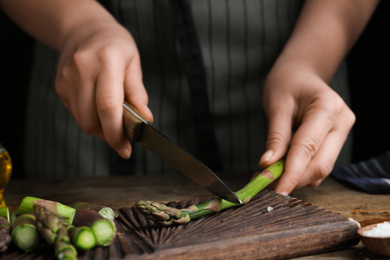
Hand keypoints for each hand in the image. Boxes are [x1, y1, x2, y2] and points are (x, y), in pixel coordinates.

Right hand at [55, 21, 152, 158]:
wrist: (83, 30)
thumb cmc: (115, 46)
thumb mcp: (133, 63)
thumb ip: (138, 93)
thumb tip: (145, 120)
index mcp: (106, 61)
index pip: (108, 105)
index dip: (117, 133)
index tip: (126, 149)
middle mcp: (82, 69)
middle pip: (92, 120)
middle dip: (110, 136)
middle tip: (124, 139)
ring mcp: (67, 79)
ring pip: (83, 121)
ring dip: (101, 130)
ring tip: (114, 122)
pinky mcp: (59, 86)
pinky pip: (76, 114)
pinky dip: (91, 119)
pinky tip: (99, 109)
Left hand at [259, 66, 354, 193]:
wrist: (301, 74)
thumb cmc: (287, 83)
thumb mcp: (277, 105)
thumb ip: (275, 137)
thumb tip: (268, 165)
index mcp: (328, 108)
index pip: (308, 149)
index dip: (291, 174)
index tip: (276, 191)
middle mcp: (341, 122)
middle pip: (319, 164)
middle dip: (293, 179)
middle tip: (265, 185)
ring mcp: (341, 132)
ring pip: (320, 167)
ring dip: (295, 177)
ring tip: (269, 175)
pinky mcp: (335, 141)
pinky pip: (318, 163)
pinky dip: (300, 171)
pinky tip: (282, 168)